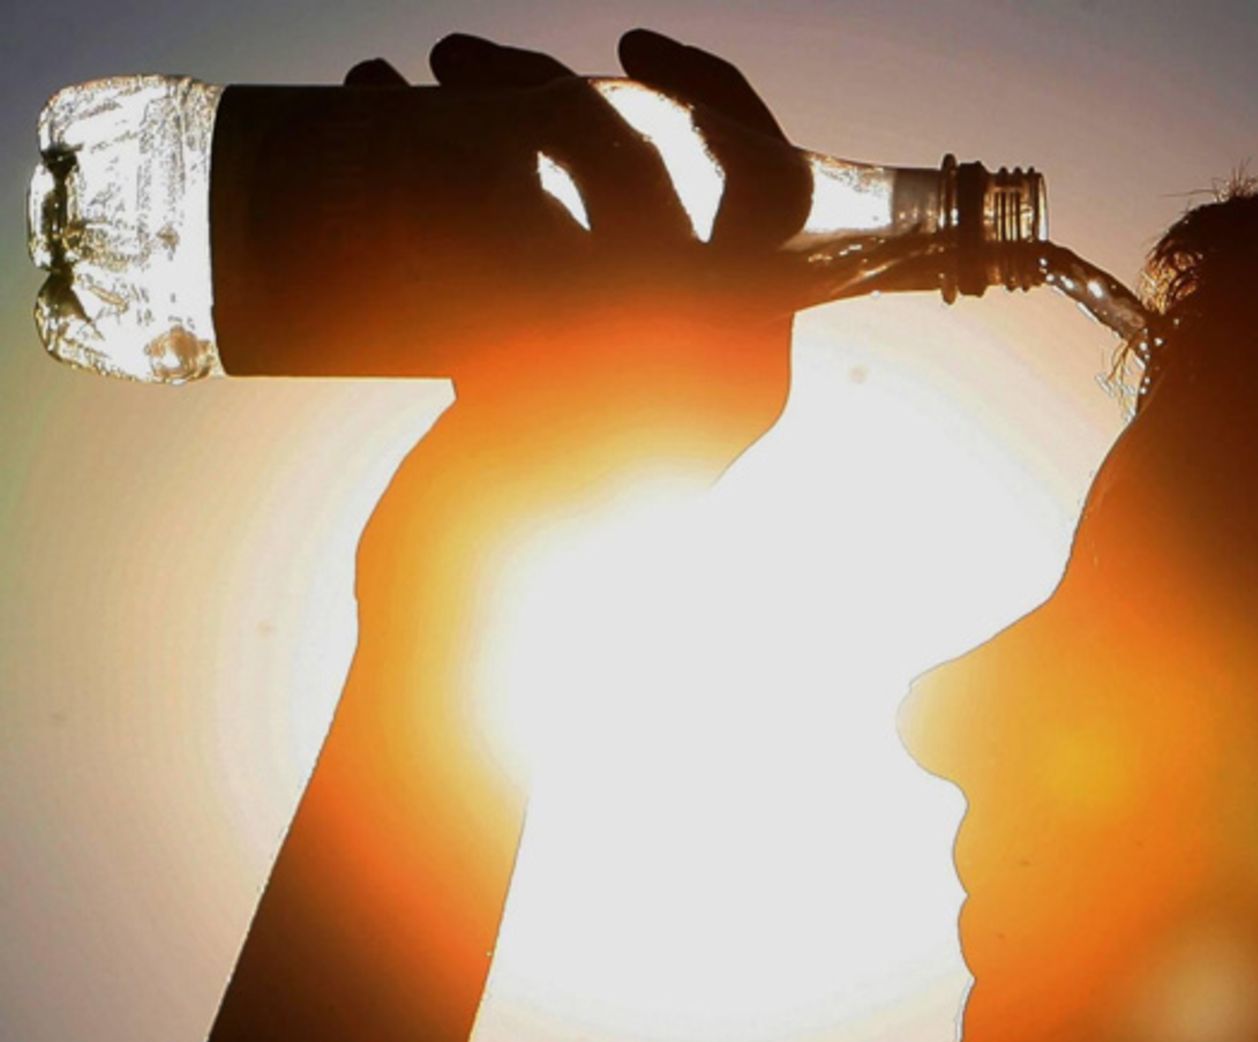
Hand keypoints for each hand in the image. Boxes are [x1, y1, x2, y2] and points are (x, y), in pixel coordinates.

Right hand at [344, 32, 805, 637]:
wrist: (459, 645)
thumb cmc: (524, 545)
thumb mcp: (568, 397)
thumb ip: (581, 289)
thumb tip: (554, 160)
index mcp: (742, 357)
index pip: (765, 193)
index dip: (715, 97)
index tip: (630, 52)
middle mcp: (693, 346)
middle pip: (655, 175)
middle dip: (559, 100)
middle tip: (459, 64)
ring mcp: (612, 356)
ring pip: (574, 203)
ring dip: (490, 128)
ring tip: (394, 87)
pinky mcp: (541, 368)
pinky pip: (512, 245)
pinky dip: (445, 185)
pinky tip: (373, 128)